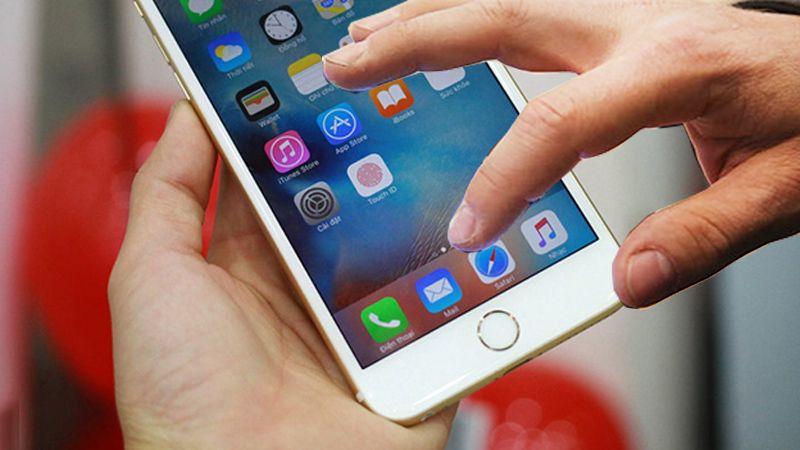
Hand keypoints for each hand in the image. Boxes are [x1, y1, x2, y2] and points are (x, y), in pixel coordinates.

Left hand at [108, 102, 453, 448]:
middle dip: (374, 171)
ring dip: (427, 222)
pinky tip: (486, 245)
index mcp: (249, 272)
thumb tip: (191, 114)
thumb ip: (166, 192)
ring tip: (456, 172)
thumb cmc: (186, 395)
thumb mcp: (152, 277)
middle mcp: (308, 297)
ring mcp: (363, 330)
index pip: (283, 188)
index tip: (326, 96)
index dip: (300, 141)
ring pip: (406, 257)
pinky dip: (469, 286)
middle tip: (401, 120)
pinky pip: (449, 316)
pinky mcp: (408, 365)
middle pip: (352, 215)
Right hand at [323, 0, 799, 307]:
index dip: (503, 177)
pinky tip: (448, 26)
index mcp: (674, 65)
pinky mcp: (627, 16)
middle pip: (502, 16)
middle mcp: (639, 23)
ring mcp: (629, 10)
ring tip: (368, 39)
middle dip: (412, 42)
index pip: (559, 122)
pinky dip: (474, 12)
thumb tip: (627, 279)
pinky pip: (532, 4)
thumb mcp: (783, 189)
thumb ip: (701, 237)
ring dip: (430, 15)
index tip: (468, 228)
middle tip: (347, 66)